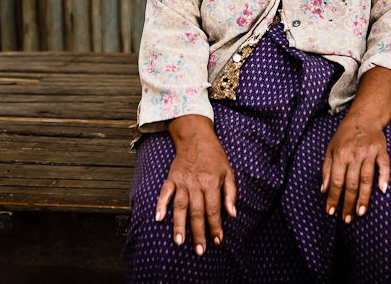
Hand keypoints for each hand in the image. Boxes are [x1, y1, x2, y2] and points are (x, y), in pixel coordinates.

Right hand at [156, 115, 236, 255]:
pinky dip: (161, 205)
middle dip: (198, 233)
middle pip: (197, 212)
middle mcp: (196, 184)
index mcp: (212, 183)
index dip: (215, 227)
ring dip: (179, 225)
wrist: (196, 138)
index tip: (217, 241)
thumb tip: (232, 214)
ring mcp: (182, 182)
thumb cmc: (215, 157)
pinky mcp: (172, 178)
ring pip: (180, 206)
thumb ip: (230, 194)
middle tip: (199, 251)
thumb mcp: (229, 172)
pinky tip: (158, 219)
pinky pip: (165, 193)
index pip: (213, 209)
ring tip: (179, 242)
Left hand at [320, 66, 390, 222]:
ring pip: (366, 179)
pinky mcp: (382, 151)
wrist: (363, 118)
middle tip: (347, 219)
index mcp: (340, 155)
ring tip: (360, 213)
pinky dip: (384, 178)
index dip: (333, 198)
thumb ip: (326, 170)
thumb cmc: (344, 136)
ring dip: (364, 198)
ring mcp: (369, 152)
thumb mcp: (330, 149)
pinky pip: (384, 166)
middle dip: (348, 203)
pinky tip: (383, 191)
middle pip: (351, 184)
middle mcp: (354, 154)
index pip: (336, 181)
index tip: (331, 212)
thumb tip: (323, 190)